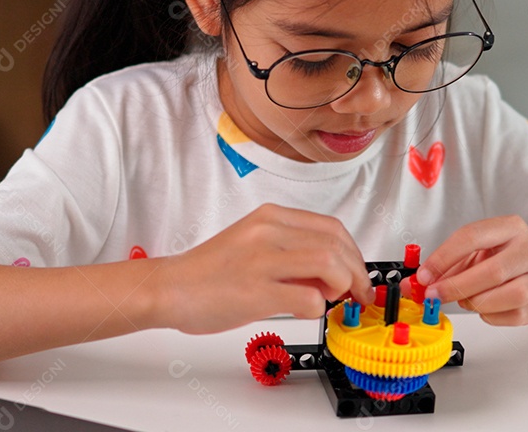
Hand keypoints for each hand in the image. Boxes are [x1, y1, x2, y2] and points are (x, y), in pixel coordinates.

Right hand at [153, 204, 375, 333]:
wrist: (169, 288)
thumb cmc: (210, 272)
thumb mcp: (254, 244)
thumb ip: (291, 251)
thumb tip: (332, 273)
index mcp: (270, 217)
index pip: (332, 228)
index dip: (354, 254)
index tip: (358, 275)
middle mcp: (268, 231)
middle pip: (337, 245)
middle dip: (356, 274)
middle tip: (357, 295)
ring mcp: (262, 259)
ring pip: (329, 265)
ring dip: (340, 288)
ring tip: (327, 300)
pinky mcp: (256, 290)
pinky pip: (308, 297)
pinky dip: (316, 308)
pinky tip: (300, 310)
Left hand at [415, 215, 527, 325]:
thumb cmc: (503, 257)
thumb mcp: (477, 249)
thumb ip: (448, 264)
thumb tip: (417, 283)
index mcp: (511, 227)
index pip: (471, 237)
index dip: (443, 258)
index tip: (424, 275)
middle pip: (492, 272)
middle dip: (456, 286)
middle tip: (434, 295)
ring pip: (505, 296)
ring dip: (475, 302)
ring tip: (463, 299)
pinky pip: (509, 315)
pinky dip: (488, 314)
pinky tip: (483, 306)